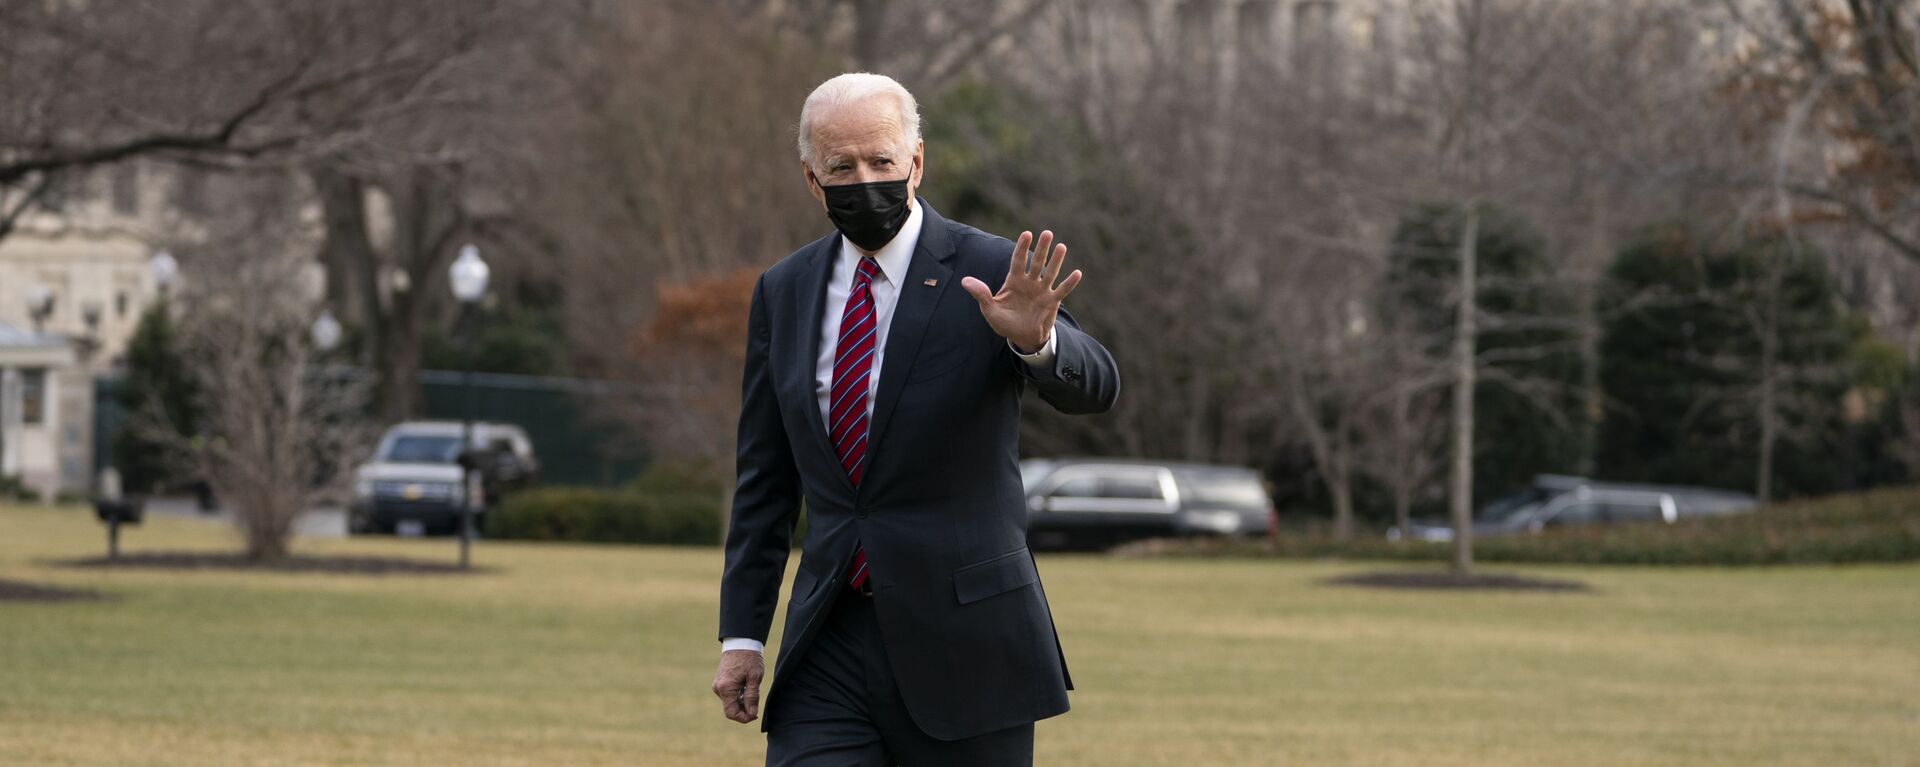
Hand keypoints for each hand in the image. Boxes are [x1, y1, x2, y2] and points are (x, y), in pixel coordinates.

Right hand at [712, 649, 763, 723]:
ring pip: (730, 703)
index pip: (731, 713)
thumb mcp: (755, 678)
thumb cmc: (749, 659)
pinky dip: (738, 696)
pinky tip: (746, 686)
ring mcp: (717, 686)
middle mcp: (718, 689)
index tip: (755, 714)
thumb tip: (751, 714)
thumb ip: (752, 697)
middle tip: (756, 702)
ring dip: (741, 702)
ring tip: (752, 689)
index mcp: (726, 688)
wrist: (740, 642)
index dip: (744, 718)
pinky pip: (728, 695)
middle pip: (730, 709)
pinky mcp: (719, 683)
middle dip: (744, 710)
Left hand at [961, 230, 1081, 352]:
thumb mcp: (990, 310)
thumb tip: (965, 281)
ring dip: (1056, 260)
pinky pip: (1062, 290)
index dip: (1022, 247)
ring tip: (1062, 246)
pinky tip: (1077, 272)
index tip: (1026, 233)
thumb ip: (981, 294)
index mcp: (1014, 281)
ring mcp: (1042, 291)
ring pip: (1050, 272)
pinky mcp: (1051, 301)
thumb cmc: (1005, 322)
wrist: (1021, 337)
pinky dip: (1069, 283)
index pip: (1018, 260)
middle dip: (1042, 248)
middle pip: (1036, 262)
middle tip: (1047, 233)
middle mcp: (1029, 282)